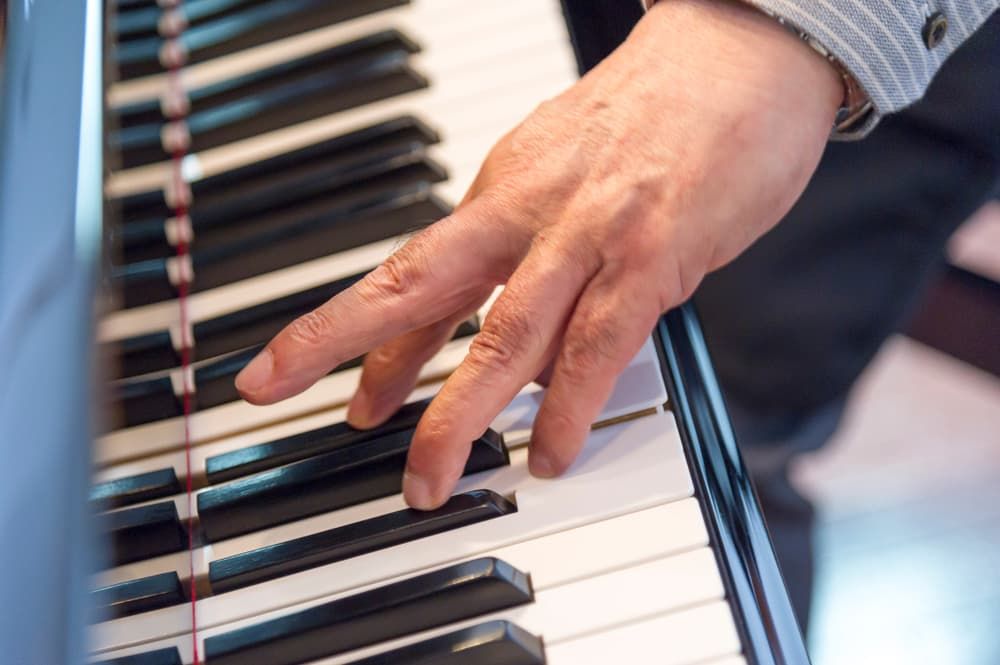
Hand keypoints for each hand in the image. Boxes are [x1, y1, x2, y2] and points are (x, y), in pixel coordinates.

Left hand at [235, 0, 842, 508]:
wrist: (740, 53)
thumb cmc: (655, 119)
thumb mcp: (567, 175)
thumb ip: (532, 256)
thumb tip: (513, 342)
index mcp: (501, 191)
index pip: (415, 273)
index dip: (359, 335)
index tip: (310, 381)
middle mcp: (529, 210)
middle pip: (418, 283)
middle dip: (339, 343)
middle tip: (282, 397)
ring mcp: (588, 232)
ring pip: (504, 334)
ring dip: (458, 413)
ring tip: (428, 480)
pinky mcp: (654, 255)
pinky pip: (599, 344)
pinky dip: (570, 407)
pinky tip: (551, 451)